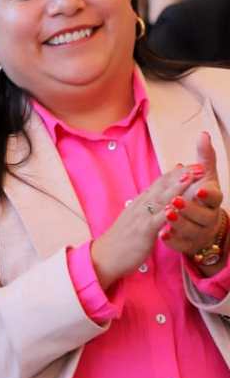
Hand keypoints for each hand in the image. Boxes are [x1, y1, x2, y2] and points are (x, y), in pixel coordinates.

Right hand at [91, 163, 192, 288]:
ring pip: (160, 199)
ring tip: (190, 177)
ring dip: (176, 187)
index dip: (174, 174)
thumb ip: (146, 210)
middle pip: (161, 186)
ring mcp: (141, 217)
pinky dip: (168, 211)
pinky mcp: (143, 231)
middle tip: (198, 166)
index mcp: (139, 204)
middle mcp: (139, 206)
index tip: (190, 166)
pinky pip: (158, 219)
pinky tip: (178, 204)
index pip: (158, 184)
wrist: (104, 257)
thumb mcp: (133, 221)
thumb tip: (157, 203)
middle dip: (180, 175)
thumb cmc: (120, 241)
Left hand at [161, 132, 226, 274]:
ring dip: (179, 222)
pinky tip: (162, 234)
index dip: (207, 194)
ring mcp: (198, 231)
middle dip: (189, 209)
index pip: (215, 197)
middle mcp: (209, 217)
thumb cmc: (200, 195)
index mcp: (213, 200)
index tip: (198, 189)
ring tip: (167, 214)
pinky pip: (180, 243)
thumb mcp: (205, 176)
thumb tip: (203, 134)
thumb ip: (204, 158)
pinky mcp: (187, 243)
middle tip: (176, 202)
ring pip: (191, 230)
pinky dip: (172, 239)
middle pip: (202, 215)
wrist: (201, 224)